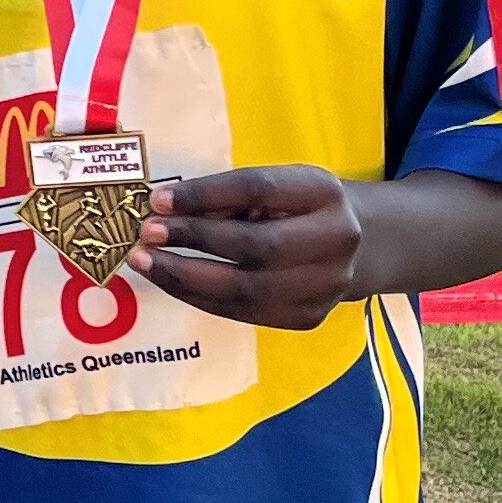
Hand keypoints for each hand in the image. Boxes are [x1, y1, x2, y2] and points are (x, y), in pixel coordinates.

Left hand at [137, 166, 366, 331]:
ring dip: (185, 277)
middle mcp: (335, 239)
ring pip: (246, 289)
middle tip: (147, 233)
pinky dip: (199, 298)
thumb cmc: (296, 207)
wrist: (355, 247)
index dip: (204, 194)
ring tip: (145, 262)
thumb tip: (164, 209)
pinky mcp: (307, 317)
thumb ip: (228, 195)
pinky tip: (170, 282)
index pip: (258, 189)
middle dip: (193, 239)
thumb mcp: (274, 186)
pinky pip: (243, 312)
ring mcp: (325, 285)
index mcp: (323, 192)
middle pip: (255, 245)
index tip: (158, 199)